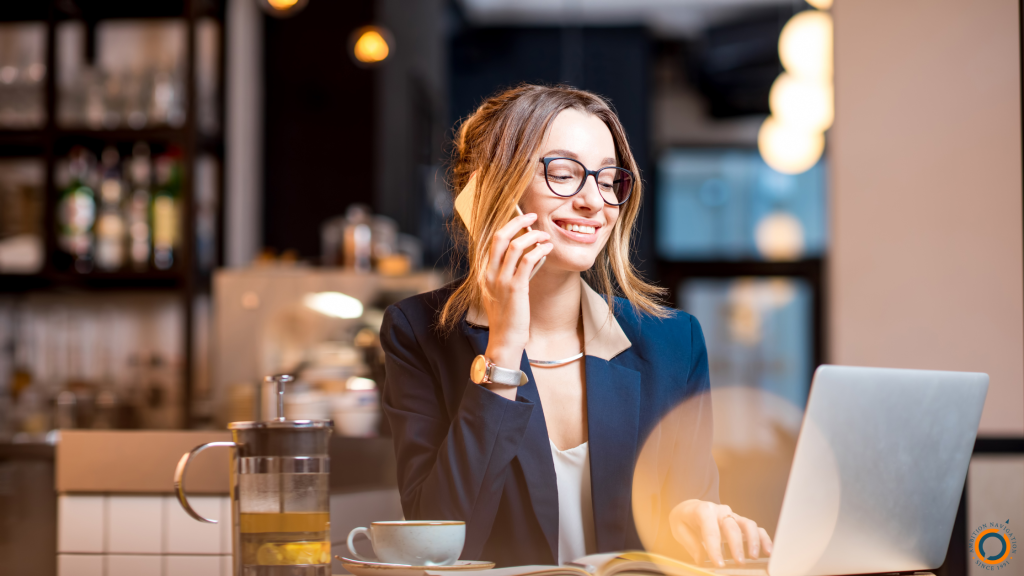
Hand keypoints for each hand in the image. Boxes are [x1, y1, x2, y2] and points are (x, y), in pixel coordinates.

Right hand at [480, 212, 551, 394]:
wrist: (504, 340)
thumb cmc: (508, 317)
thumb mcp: (505, 291)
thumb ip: (515, 271)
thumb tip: (532, 253)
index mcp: (485, 272)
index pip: (493, 240)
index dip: (509, 225)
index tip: (523, 218)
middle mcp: (490, 273)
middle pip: (500, 236)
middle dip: (518, 221)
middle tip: (533, 216)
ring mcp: (501, 281)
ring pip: (515, 246)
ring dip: (533, 236)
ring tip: (546, 236)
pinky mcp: (515, 289)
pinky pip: (527, 261)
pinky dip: (539, 251)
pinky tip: (548, 250)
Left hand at [669, 500, 771, 566]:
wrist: (691, 508)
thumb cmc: (685, 519)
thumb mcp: (679, 529)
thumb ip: (691, 544)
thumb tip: (701, 560)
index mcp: (703, 510)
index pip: (711, 530)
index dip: (715, 548)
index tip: (719, 564)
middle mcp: (720, 511)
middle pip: (731, 526)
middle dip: (736, 545)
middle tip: (739, 563)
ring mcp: (732, 515)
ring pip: (747, 524)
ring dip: (753, 541)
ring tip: (754, 557)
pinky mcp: (740, 522)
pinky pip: (756, 528)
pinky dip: (763, 539)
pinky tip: (767, 551)